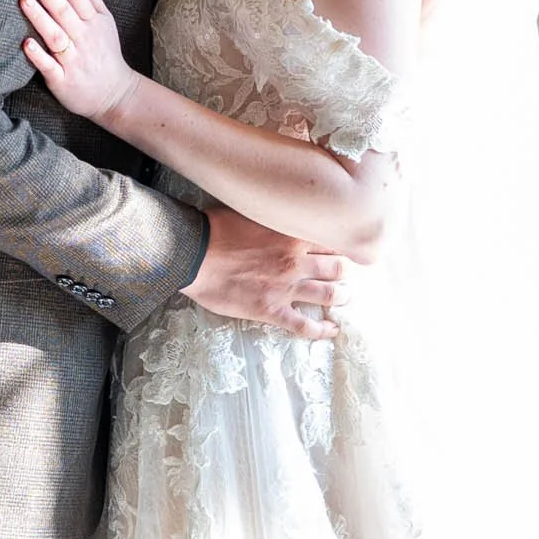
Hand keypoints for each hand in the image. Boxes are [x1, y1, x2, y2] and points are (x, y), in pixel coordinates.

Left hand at [20, 0, 135, 124]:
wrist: (114, 95)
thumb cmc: (105, 56)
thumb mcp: (107, 26)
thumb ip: (94, 3)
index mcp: (94, 23)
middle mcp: (84, 39)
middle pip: (64, 11)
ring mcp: (73, 60)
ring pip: (55, 35)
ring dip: (39, 17)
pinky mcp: (63, 80)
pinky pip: (49, 66)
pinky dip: (38, 55)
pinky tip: (26, 43)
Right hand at [185, 206, 350, 340]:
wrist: (193, 254)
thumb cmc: (216, 229)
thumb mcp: (251, 210)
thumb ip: (275, 215)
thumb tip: (284, 207)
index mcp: (292, 235)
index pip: (332, 240)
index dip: (341, 244)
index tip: (343, 247)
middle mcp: (296, 261)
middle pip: (337, 268)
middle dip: (345, 271)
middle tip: (346, 273)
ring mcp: (286, 288)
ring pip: (329, 295)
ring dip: (342, 296)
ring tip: (345, 297)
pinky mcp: (271, 310)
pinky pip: (305, 325)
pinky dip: (322, 330)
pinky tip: (332, 331)